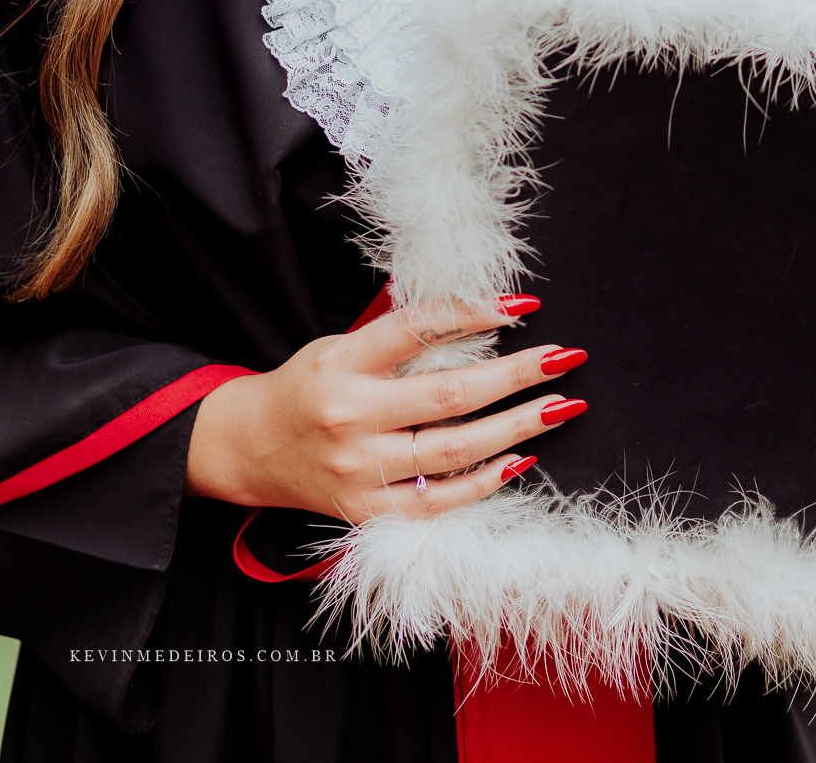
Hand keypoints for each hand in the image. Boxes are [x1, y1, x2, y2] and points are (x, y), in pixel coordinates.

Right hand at [185, 294, 586, 521]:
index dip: (473, 313)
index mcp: (342, 364)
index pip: (416, 329)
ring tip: (560, 406)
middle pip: (450, 394)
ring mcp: (360, 470)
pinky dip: (485, 481)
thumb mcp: (339, 345)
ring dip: (517, 427)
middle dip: (517, 375)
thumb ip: (397, 337)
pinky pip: (439, 501)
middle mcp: (351, 418)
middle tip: (565, 358)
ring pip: (454, 450)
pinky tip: (522, 458)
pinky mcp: (367, 511)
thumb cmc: (307, 386)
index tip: (523, 305)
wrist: (251, 449)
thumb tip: (477, 314)